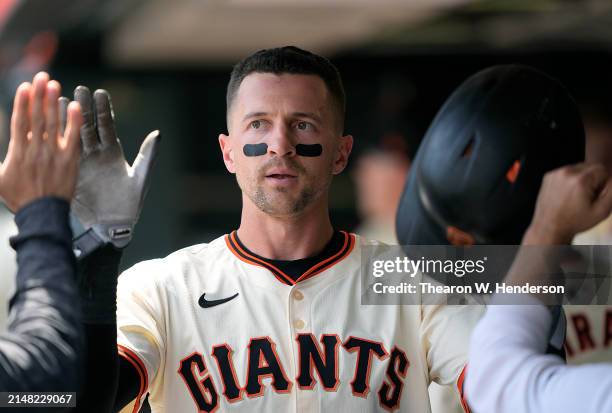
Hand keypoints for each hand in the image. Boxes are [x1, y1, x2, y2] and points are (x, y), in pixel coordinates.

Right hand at [0, 72, 80, 211]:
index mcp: (18, 152)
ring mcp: (53, 155)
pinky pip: (72, 138)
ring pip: (53, 124)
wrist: (42, 215)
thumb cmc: (18, 198)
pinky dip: (73, 122)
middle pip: (37, 117)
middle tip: (42, 76)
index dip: (22, 103)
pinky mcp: (69, 161)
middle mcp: (35, 150)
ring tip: (54, 85)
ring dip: (53, 103)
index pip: (20, 122)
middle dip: (39, 96)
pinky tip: (75, 107)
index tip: (24, 86)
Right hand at [64, 86, 159, 248]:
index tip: (100, 93)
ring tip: (58, 99)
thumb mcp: (140, 179)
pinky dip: (57, 138)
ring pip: (73, 136)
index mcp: (114, 153)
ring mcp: (82, 162)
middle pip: (88, 126)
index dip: (103, 110)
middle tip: (78, 89)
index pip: (107, 126)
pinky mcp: (70, 172)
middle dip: (83, 108)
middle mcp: (97, 154)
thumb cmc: (129, 205)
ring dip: (66, 119)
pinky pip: (62, 152)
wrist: (111, 227)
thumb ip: (147, 156)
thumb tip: (158, 133)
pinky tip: (49, 124)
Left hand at [526, 163, 611, 244]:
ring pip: (577, 168)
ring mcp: (555, 174)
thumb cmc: (575, 222)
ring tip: (576, 197)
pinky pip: (566, 172)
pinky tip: (566, 195)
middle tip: (586, 197)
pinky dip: (569, 180)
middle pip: (589, 166)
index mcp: (580, 180)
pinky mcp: (548, 176)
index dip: (602, 183)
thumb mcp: (602, 211)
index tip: (595, 195)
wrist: (550, 227)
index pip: (601, 169)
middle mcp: (566, 173)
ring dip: (580, 179)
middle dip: (592, 179)